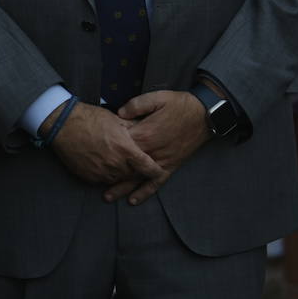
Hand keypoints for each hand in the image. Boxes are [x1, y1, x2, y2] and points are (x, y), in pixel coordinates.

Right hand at [48, 101, 163, 189]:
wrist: (63, 125)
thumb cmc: (91, 118)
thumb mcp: (117, 119)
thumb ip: (134, 128)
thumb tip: (147, 130)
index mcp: (126, 149)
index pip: (148, 167)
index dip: (155, 170)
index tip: (159, 170)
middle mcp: (116, 164)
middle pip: (135, 175)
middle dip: (138, 170)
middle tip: (136, 163)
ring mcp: (102, 172)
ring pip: (120, 179)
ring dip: (122, 173)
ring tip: (119, 163)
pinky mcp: (90, 177)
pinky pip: (104, 180)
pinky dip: (108, 175)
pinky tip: (105, 164)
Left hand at [105, 91, 210, 205]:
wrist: (204, 115)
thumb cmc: (179, 104)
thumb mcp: (157, 97)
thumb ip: (136, 105)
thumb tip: (119, 113)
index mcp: (145, 133)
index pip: (121, 144)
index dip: (108, 148)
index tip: (94, 151)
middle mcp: (151, 151)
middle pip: (126, 166)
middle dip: (110, 174)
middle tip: (93, 180)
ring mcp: (161, 161)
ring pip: (138, 178)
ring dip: (122, 188)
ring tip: (108, 197)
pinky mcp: (170, 166)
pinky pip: (156, 182)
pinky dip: (145, 192)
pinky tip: (133, 200)